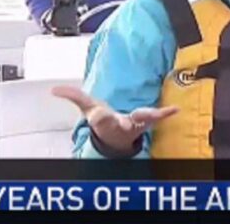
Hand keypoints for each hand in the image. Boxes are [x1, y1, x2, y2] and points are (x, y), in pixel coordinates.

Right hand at [52, 85, 177, 153]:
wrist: (117, 139)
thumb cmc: (103, 121)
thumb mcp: (87, 108)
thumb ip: (73, 96)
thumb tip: (54, 89)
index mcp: (105, 121)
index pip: (100, 119)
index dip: (99, 116)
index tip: (96, 114)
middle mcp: (121, 125)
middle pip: (120, 123)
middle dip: (124, 121)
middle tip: (125, 119)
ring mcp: (136, 124)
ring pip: (142, 121)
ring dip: (149, 117)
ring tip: (160, 112)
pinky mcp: (148, 120)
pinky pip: (157, 118)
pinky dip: (166, 114)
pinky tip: (174, 110)